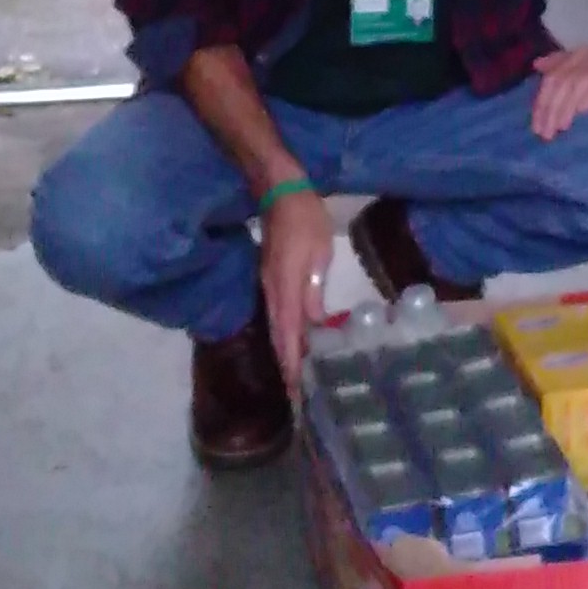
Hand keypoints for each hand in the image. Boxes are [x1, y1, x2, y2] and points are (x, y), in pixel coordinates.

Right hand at [258, 186, 336, 391]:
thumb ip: (314, 290)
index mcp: (284, 290)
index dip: (292, 365)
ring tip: (300, 379)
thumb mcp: (318, 253)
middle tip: (301, 397)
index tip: (297, 392)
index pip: (287, 337)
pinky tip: (299, 345)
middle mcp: (272, 294)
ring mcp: (269, 288)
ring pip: (278, 330)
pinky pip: (279, 317)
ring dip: (288, 355)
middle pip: (279, 339)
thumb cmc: (303, 219)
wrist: (279, 191)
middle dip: (288, 369)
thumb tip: (315, 324)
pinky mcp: (272, 282)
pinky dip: (288, 337)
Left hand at [531, 39, 587, 140]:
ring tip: (559, 129)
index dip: (541, 103)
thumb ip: (565, 68)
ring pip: (576, 83)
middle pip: (560, 82)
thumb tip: (537, 65)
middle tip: (545, 134)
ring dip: (565, 107)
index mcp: (578, 56)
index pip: (552, 78)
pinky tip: (581, 114)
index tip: (536, 127)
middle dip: (550, 109)